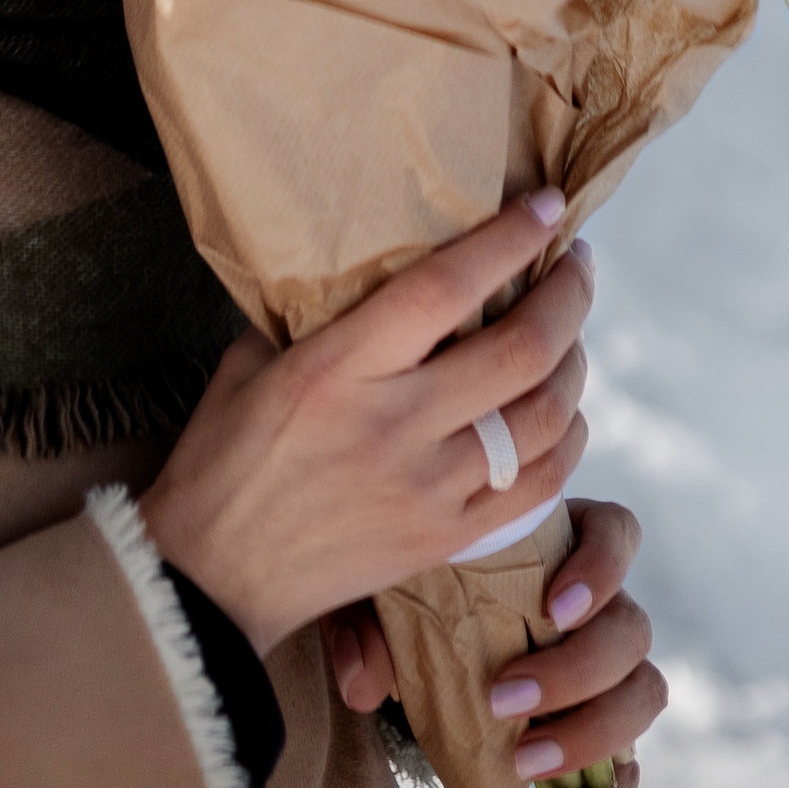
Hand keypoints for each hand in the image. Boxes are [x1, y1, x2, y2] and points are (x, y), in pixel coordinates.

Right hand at [138, 191, 591, 658]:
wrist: (211, 582)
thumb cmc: (222, 460)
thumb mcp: (249, 365)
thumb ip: (315, 316)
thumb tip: (371, 265)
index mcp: (338, 368)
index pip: (444, 288)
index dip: (508, 240)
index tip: (547, 205)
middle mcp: (393, 425)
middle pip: (519, 350)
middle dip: (567, 295)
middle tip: (577, 265)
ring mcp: (426, 489)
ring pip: (542, 418)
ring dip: (574, 364)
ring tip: (571, 334)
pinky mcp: (443, 539)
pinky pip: (538, 487)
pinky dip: (567, 441)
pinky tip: (564, 413)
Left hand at [327, 497, 660, 787]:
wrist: (418, 645)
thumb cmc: (411, 594)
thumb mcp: (383, 592)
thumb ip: (368, 623)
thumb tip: (363, 685)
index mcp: (563, 548)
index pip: (617, 534)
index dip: (601, 568)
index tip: (553, 608)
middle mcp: (602, 607)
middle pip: (633, 628)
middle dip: (578, 671)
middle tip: (504, 699)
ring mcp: (610, 675)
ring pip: (645, 695)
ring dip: (592, 735)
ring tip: (524, 763)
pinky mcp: (601, 740)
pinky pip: (624, 777)